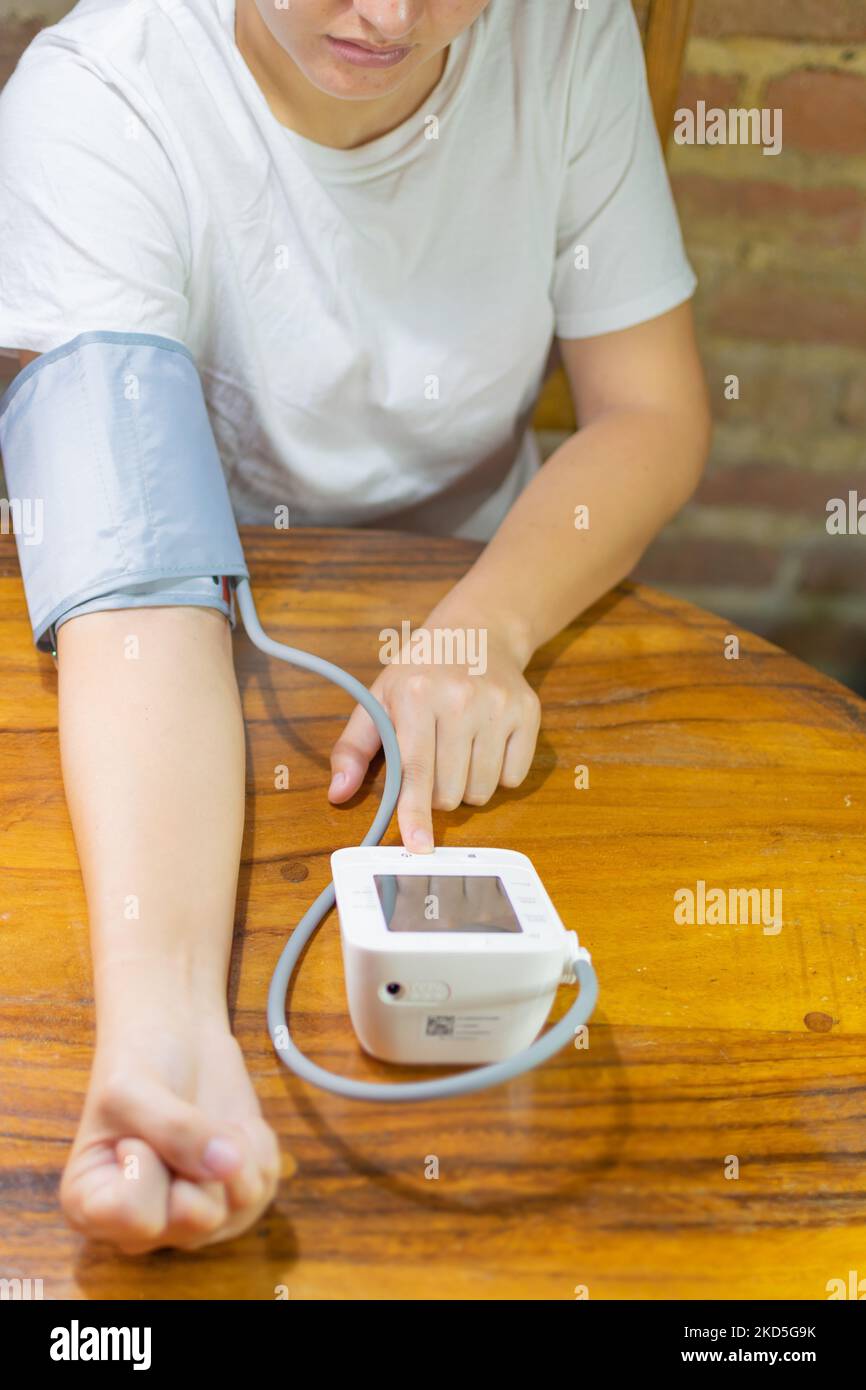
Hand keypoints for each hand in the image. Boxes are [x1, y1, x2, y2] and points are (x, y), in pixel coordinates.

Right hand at [60, 1013, 282, 1252]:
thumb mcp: (134, 1087)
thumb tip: (229, 1164)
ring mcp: (192, 1222)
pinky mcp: (234, 1205)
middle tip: (178, 1123)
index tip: (134, 1133)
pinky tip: (231, 1126)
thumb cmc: (140, 1060)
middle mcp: (143, 1229)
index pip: (134, 1215)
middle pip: (195, 1218)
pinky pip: (265, 1187)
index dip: (147, 1164)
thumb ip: (173, 1128)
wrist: (177, 1038)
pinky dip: (257, 1147)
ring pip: (238, 1208)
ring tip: (206, 1121)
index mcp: (92, 1207)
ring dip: (234, 1151)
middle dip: (199, 1160)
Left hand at [328, 605, 539, 850]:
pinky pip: (514, 778)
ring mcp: (499, 706)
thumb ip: (353, 749)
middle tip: (433, 761)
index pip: (416, 770)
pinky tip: (487, 745)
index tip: (418, 844)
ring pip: (483, 790)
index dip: (416, 813)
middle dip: (437, 794)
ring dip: (467, 787)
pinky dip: (498, 775)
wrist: (477, 632)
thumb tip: (337, 793)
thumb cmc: (420, 672)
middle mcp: (461, 699)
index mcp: (417, 696)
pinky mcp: (528, 713)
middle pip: (450, 791)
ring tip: (459, 752)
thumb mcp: (378, 699)